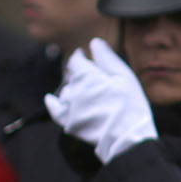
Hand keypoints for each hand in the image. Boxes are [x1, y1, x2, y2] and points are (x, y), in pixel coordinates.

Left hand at [44, 38, 156, 164]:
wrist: (127, 139)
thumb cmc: (130, 106)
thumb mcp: (124, 77)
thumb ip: (107, 58)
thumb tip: (94, 42)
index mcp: (87, 76)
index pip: (76, 60)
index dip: (81, 56)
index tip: (84, 55)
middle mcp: (73, 90)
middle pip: (72, 76)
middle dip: (80, 73)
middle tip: (94, 77)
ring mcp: (69, 108)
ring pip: (66, 91)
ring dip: (74, 88)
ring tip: (88, 92)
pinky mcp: (69, 123)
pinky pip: (55, 110)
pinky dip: (52, 103)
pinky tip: (50, 99)